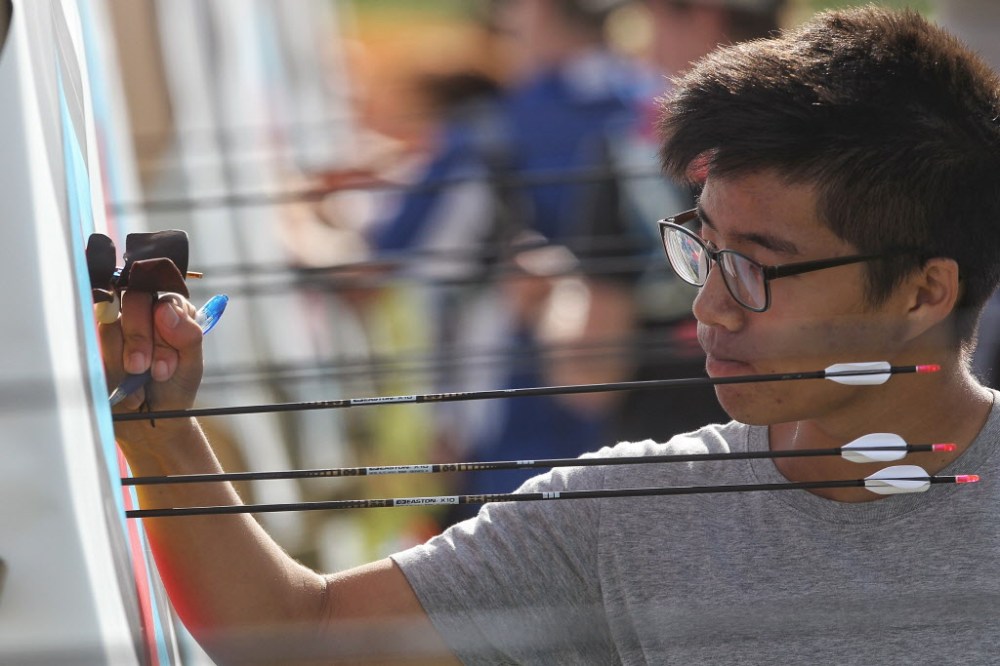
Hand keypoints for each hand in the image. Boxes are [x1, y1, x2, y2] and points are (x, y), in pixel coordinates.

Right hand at [99, 290, 203, 429]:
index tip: (165, 364)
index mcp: (171, 312)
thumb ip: (188, 336)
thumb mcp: (191, 366)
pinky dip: (106, 369)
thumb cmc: (174, 389)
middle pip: (133, 300)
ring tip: (138, 386)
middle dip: (139, 340)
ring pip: (110, 324)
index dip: (161, 329)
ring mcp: (115, 327)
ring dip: (122, 361)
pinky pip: (89, 344)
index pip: (162, 299)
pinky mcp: (92, 343)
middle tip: (144, 370)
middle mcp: (142, 313)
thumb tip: (165, 309)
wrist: (150, 422)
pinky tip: (119, 385)